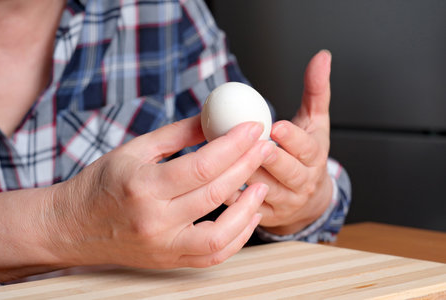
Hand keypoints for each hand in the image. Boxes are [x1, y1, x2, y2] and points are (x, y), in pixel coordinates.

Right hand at [45, 116, 275, 268]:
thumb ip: (177, 134)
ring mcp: (164, 246)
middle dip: (247, 166)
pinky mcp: (170, 260)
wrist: (73, 227)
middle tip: (264, 147)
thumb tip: (212, 119)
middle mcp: (154, 220)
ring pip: (221, 234)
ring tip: (262, 183)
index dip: (234, 144)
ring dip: (249, 207)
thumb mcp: (134, 150)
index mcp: (142, 186)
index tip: (252, 129)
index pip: (201, 165)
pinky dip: (238, 237)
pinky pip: (213, 256)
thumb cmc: (100, 185)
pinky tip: (249, 215)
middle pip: (215, 193)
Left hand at [242, 50, 332, 234]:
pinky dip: (232, 195)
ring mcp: (285, 201)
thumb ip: (316, 90)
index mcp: (314, 158)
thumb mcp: (315, 122)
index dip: (292, 139)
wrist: (308, 196)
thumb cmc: (308, 154)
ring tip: (225, 161)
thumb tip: (322, 56)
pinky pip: (247, 206)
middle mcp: (302, 182)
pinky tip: (215, 182)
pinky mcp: (268, 215)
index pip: (307, 148)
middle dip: (270, 159)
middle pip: (287, 172)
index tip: (276, 126)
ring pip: (264, 189)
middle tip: (253, 145)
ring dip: (245, 175)